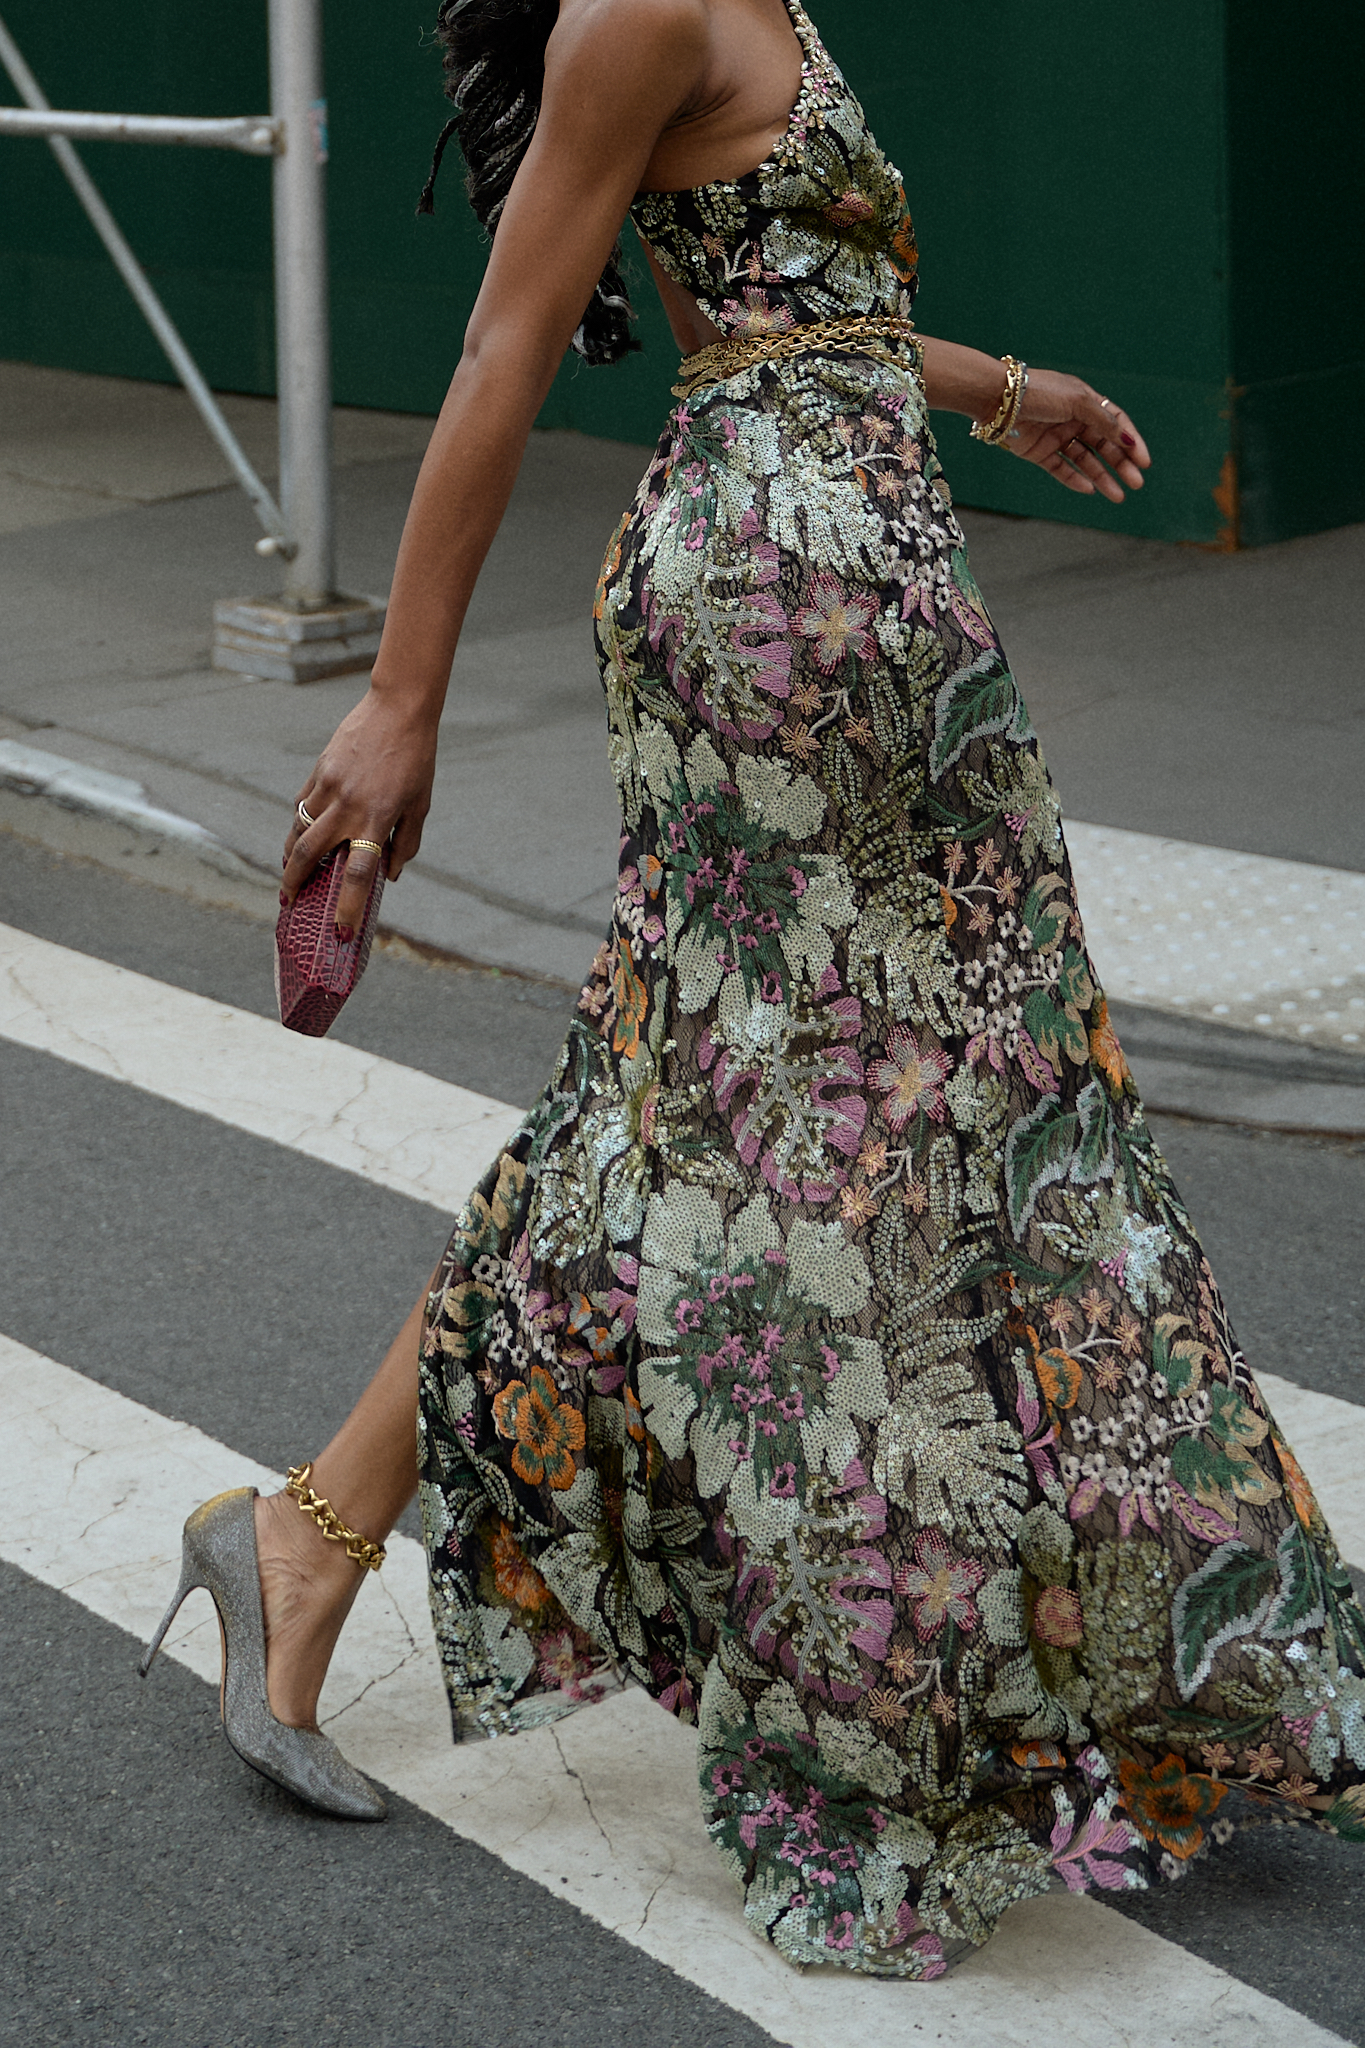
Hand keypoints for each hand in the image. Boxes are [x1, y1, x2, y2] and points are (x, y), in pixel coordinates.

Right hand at [283, 685, 437, 935]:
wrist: (398, 710)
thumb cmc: (416, 760)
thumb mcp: (420, 805)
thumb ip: (406, 844)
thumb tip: (390, 877)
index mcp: (378, 819)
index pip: (359, 874)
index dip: (348, 907)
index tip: (339, 931)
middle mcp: (349, 806)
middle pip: (309, 854)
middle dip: (294, 883)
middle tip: (288, 902)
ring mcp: (329, 787)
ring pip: (298, 830)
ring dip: (290, 855)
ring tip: (290, 872)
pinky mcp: (319, 770)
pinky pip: (301, 805)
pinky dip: (299, 824)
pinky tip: (301, 834)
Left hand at [1002, 367, 1150, 501]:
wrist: (999, 400)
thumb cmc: (1040, 393)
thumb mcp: (1078, 401)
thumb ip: (1103, 421)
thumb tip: (1128, 440)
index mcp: (1086, 401)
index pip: (1116, 424)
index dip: (1131, 442)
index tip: (1144, 462)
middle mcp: (1073, 419)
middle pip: (1104, 446)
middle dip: (1121, 465)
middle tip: (1136, 483)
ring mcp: (1057, 437)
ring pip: (1086, 461)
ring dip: (1102, 477)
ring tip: (1117, 495)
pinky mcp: (1039, 453)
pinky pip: (1062, 469)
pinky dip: (1075, 480)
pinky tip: (1090, 489)